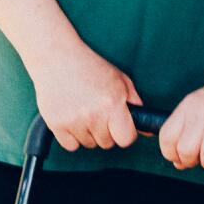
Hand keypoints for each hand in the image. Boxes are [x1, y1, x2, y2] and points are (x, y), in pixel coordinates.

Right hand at [32, 40, 138, 154]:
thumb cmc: (89, 66)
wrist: (56, 56)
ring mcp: (74, 121)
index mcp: (113, 103)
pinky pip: (71, 146)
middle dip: (105, 131)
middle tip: (97, 112)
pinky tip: (71, 117)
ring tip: (83, 111)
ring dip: (88, 133)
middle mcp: (94, 115)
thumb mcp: (119, 79)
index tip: (119, 125)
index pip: (126, 139)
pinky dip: (71, 136)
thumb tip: (147, 130)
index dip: (125, 133)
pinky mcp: (57, 124)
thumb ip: (135, 104)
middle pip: (107, 143)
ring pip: (89, 144)